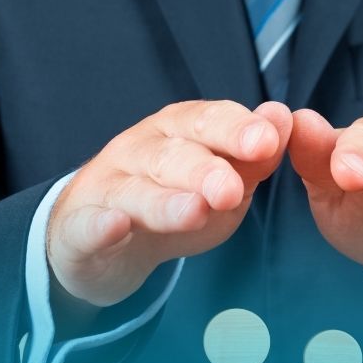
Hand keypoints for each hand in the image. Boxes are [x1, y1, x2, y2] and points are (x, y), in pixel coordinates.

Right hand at [47, 100, 291, 310]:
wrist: (100, 245)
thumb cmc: (170, 204)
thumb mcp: (221, 184)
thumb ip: (252, 159)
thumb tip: (283, 117)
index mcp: (174, 132)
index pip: (203, 121)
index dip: (234, 129)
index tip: (266, 140)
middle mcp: (136, 151)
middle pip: (169, 155)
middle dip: (203, 169)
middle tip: (231, 189)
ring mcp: (105, 189)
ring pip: (133, 191)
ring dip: (163, 201)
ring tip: (194, 211)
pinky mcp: (79, 230)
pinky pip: (89, 225)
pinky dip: (101, 225)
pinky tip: (116, 225)